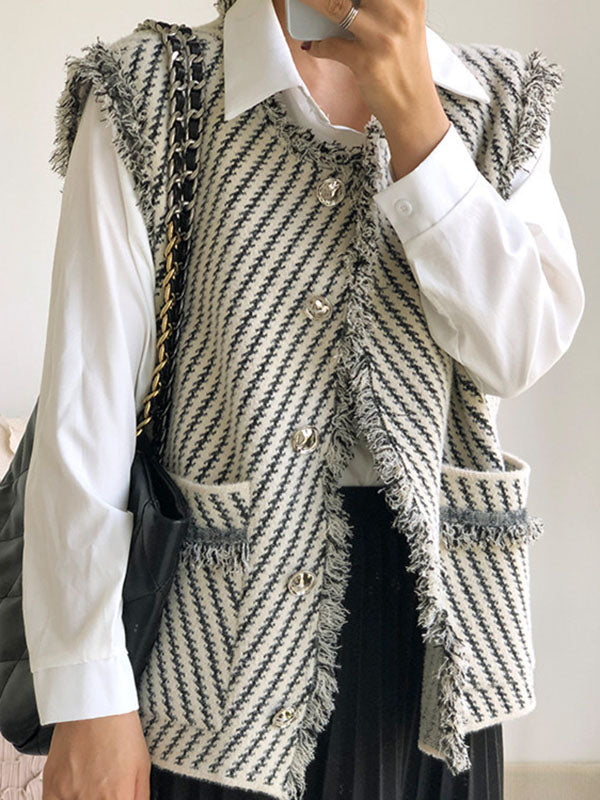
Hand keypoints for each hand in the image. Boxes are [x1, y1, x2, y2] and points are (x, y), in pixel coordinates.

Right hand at [42, 710, 150, 799]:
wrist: (95, 706)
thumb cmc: (121, 731)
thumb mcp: (142, 768)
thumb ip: (139, 798)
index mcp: (119, 798)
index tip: (117, 798)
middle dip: (101, 799)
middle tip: (103, 790)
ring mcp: (69, 796)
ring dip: (83, 799)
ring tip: (90, 788)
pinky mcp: (52, 789)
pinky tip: (74, 793)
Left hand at [297, 0, 450, 178]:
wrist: (414, 108)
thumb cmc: (403, 64)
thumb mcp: (400, 22)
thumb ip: (376, 5)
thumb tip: (330, 2)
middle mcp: (399, 11)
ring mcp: (382, 37)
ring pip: (334, 4)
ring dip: (310, 1)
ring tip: (300, 1)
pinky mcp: (367, 62)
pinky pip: (329, 44)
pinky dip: (318, 44)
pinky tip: (315, 44)